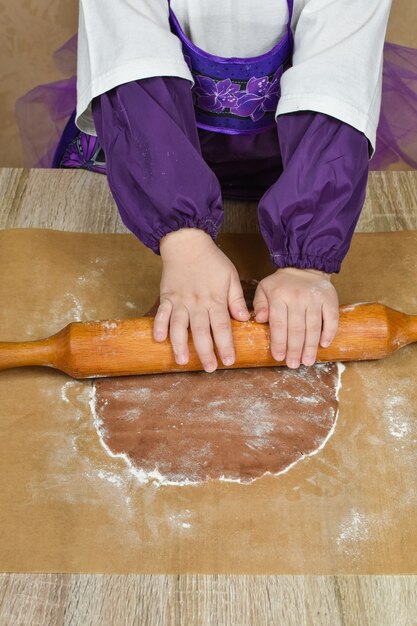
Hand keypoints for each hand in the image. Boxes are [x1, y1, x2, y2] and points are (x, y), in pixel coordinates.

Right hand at [153, 228, 249, 371]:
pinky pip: (161, 313)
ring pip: (179, 326)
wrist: (187, 242)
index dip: (225, 344)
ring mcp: (180, 300)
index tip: (229, 361)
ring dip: (180, 344)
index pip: (221, 326)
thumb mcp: (230, 276)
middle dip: (205, 351)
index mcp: (215, 299)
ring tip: (182, 361)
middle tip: (209, 369)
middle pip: (201, 331)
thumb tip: (245, 319)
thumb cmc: (212, 259)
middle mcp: (197, 303)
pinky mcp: (167, 296)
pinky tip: (158, 339)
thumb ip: (236, 299)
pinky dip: (159, 325)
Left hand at [253, 267, 338, 368]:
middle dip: (294, 350)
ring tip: (307, 361)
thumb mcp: (264, 288)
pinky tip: (324, 345)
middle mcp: (298, 297)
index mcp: (279, 296)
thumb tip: (260, 319)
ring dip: (310, 347)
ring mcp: (315, 298)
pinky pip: (331, 319)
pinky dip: (329, 333)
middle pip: (296, 329)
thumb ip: (259, 304)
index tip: (279, 357)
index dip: (279, 343)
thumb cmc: (282, 283)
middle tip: (294, 364)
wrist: (304, 266)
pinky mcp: (330, 299)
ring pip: (313, 327)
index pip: (279, 324)